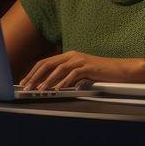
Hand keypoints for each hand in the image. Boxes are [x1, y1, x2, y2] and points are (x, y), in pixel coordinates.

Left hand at [20, 51, 139, 90]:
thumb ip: (66, 76)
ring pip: (59, 68)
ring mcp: (80, 60)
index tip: (24, 82)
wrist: (119, 70)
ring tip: (39, 90)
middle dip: (35, 76)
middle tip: (26, 86)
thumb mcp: (79, 74)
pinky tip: (58, 89)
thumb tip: (50, 85)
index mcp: (68, 56)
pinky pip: (73, 74)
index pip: (45, 62)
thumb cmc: (99, 73)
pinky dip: (64, 82)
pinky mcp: (89, 67)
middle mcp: (72, 55)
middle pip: (48, 63)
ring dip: (47, 80)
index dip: (33, 72)